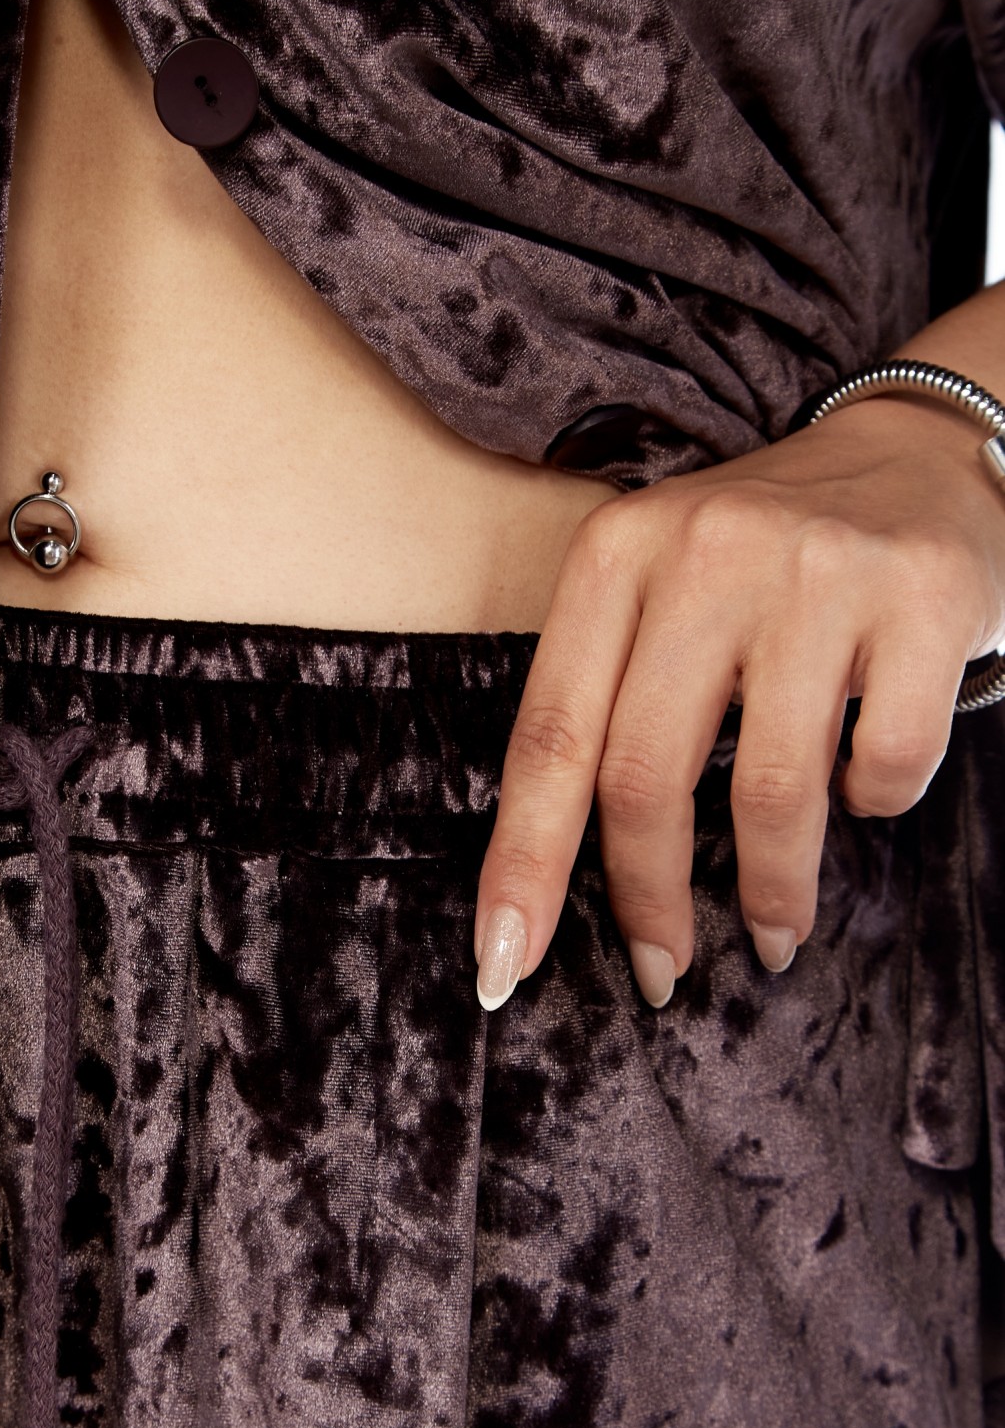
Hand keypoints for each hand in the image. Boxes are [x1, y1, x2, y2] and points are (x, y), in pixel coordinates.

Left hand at [474, 394, 1004, 1009]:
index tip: (504, 966)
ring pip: (769, 791)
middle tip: (661, 969)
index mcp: (616, 554)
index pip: (549, 737)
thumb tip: (549, 885)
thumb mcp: (656, 592)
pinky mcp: (923, 595)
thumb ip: (607, 702)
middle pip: (643, 777)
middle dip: (647, 902)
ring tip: (775, 928)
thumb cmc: (763, 563)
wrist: (920, 457)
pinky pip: (885, 764)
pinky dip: (874, 806)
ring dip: (772, 889)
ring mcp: (819, 569)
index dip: (522, 865)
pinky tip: (865, 791)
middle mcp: (706, 550)